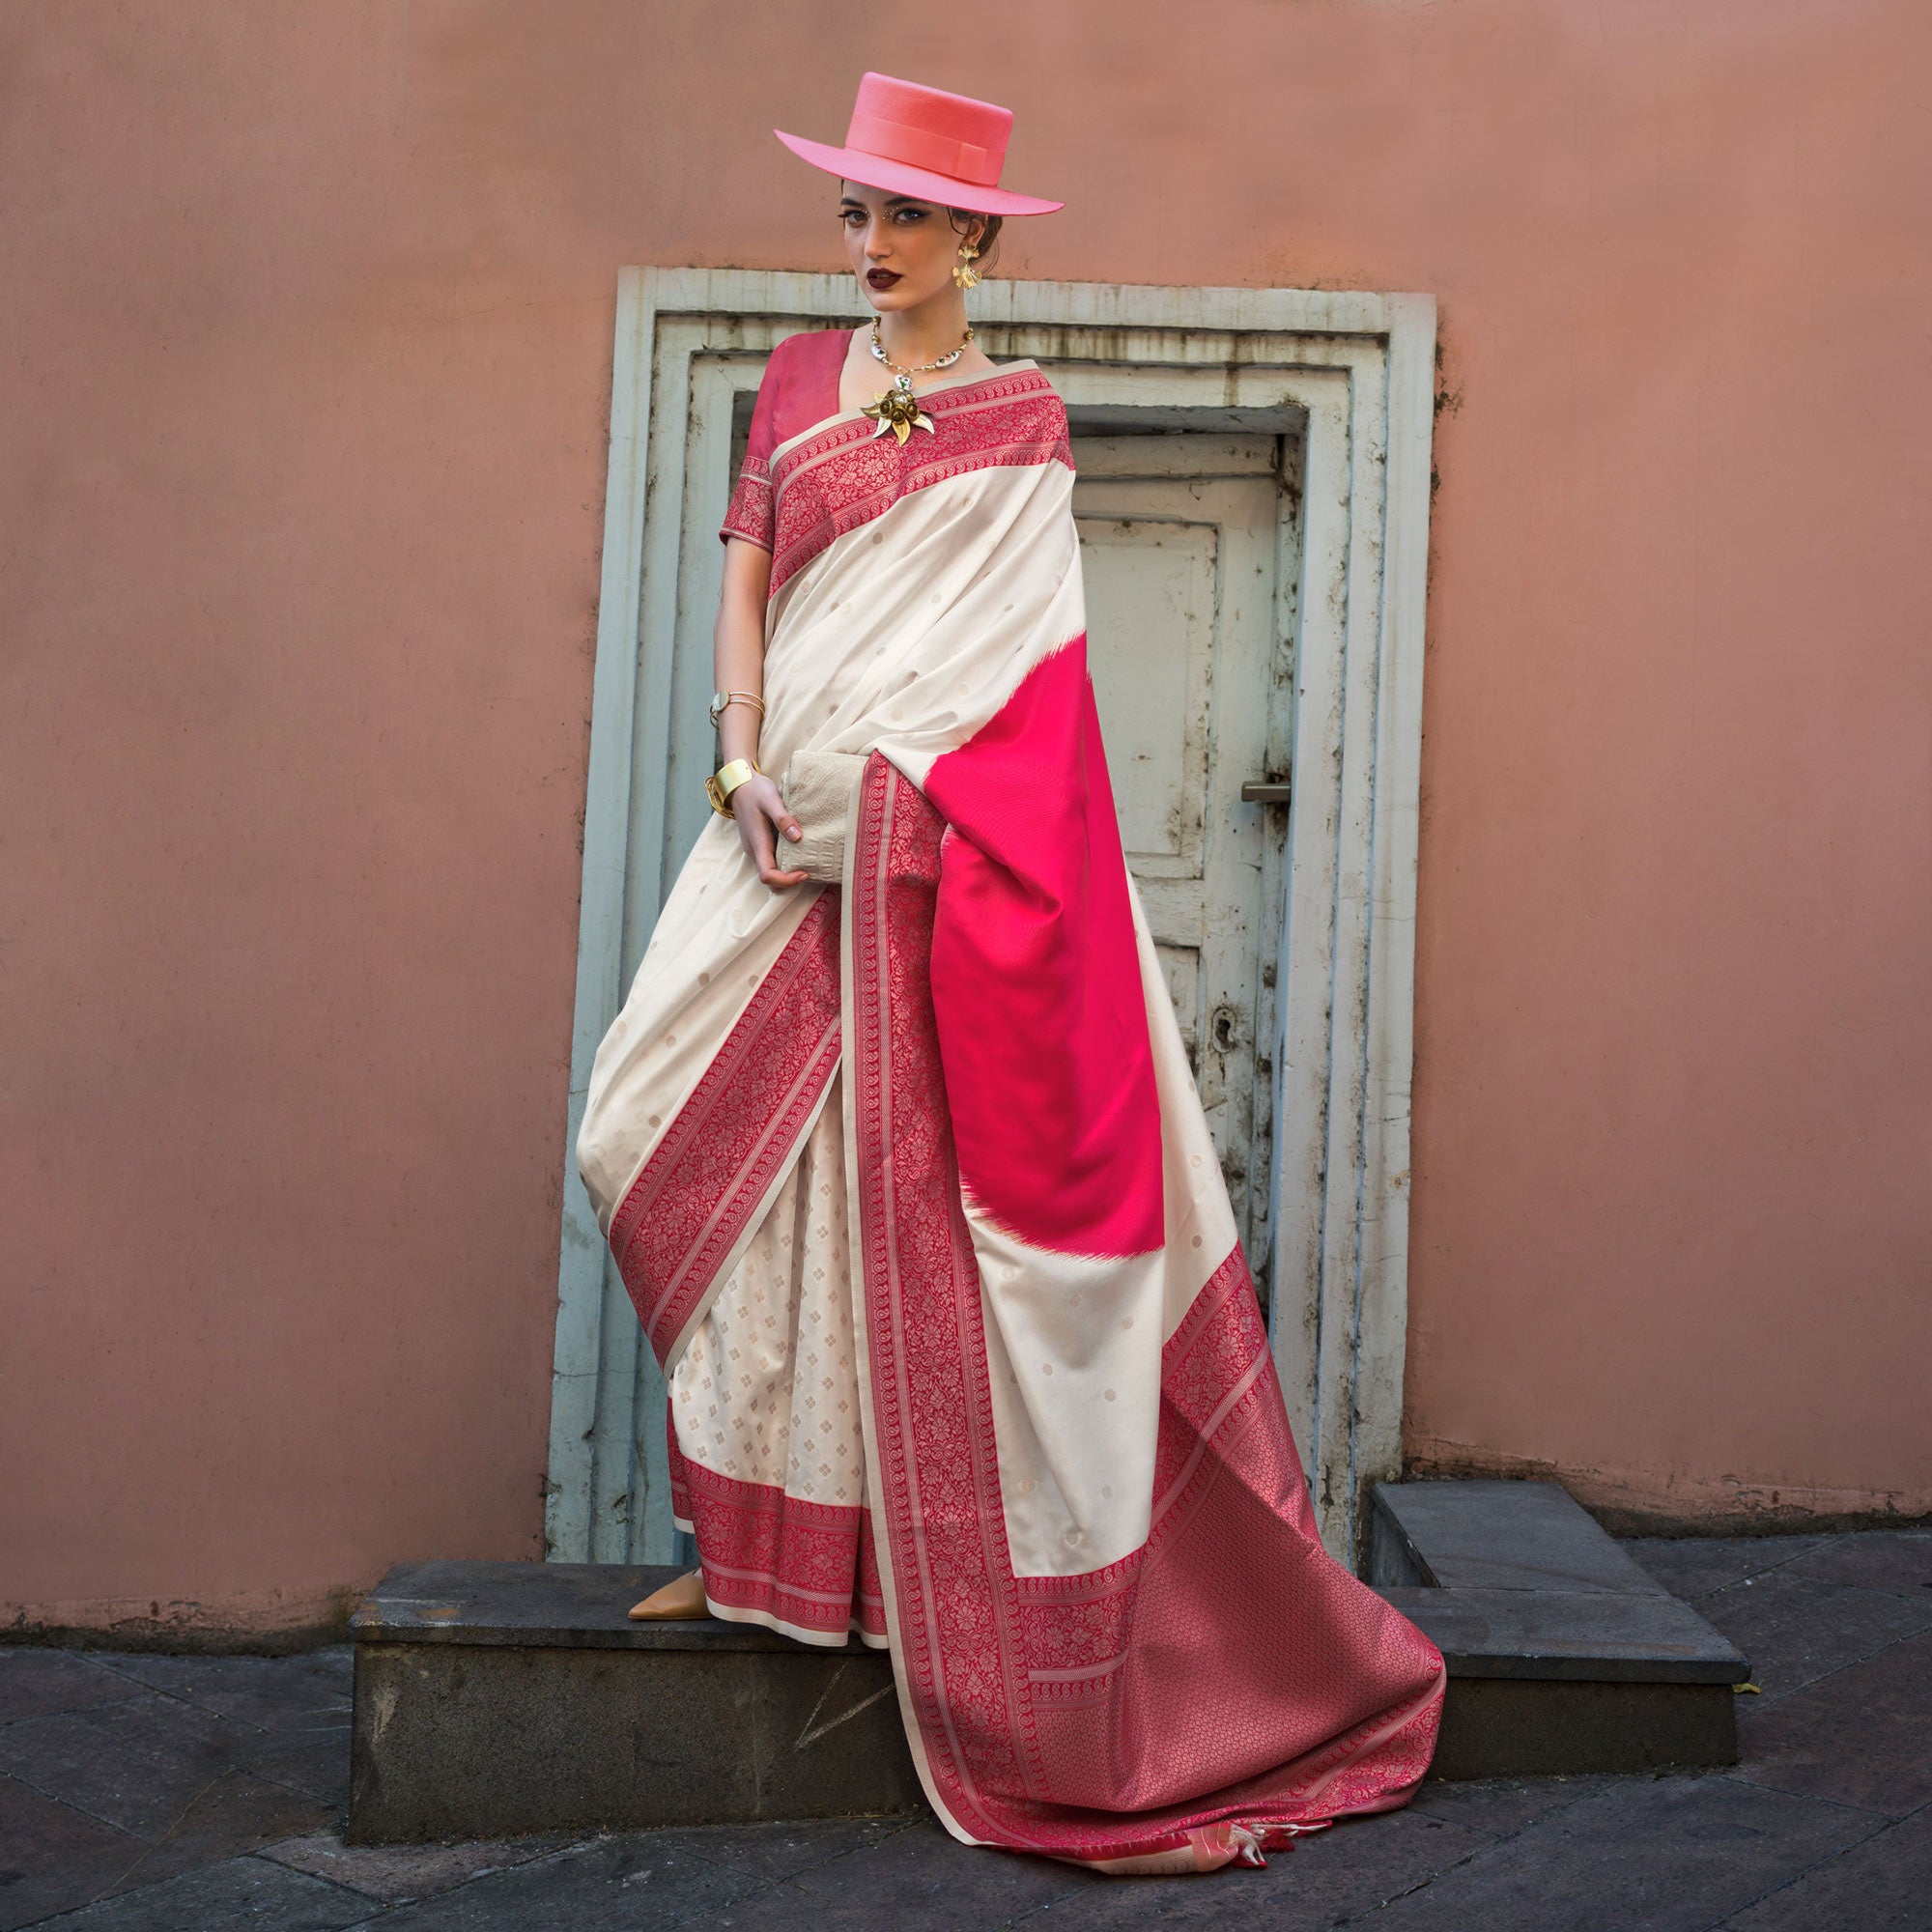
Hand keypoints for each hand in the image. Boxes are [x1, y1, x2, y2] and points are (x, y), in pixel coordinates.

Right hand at [731, 773, 807, 888]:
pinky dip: (785, 862)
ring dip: (788, 872)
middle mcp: (754, 850)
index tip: (804, 872)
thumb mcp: (771, 800)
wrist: (740, 784)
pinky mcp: (759, 843)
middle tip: (809, 869)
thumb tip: (797, 837)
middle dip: (789, 880)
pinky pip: (771, 860)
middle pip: (770, 878)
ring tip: (807, 860)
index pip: (768, 875)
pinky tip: (798, 851)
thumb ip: (782, 818)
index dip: (786, 880)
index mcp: (757, 843)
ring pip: (771, 871)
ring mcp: (756, 848)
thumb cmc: (755, 791)